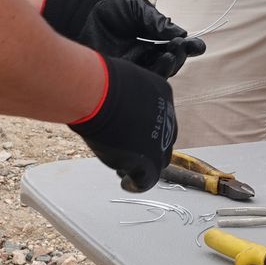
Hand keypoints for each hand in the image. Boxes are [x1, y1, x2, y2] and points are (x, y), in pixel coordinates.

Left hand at [39, 0, 204, 77]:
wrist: (70, 14)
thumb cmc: (99, 5)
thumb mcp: (134, 9)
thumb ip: (157, 21)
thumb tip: (181, 33)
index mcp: (143, 35)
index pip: (170, 45)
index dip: (186, 46)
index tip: (198, 47)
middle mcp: (137, 52)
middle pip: (167, 62)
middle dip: (179, 57)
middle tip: (181, 49)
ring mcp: (127, 65)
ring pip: (156, 74)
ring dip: (168, 66)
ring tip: (170, 55)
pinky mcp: (115, 76)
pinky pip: (138, 82)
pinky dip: (152, 76)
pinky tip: (158, 65)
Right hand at [68, 53, 176, 191]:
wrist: (97, 93)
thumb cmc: (99, 81)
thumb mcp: (119, 81)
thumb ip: (124, 94)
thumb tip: (109, 99)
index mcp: (163, 93)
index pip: (160, 117)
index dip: (147, 128)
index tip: (132, 134)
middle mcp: (167, 116)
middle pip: (164, 139)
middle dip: (149, 148)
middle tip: (129, 154)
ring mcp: (159, 140)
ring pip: (159, 160)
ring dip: (142, 166)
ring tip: (123, 170)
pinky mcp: (148, 160)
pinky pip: (147, 179)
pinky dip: (137, 183)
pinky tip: (126, 183)